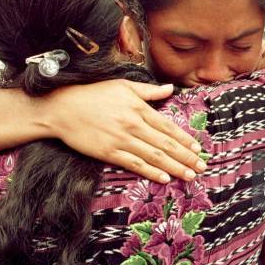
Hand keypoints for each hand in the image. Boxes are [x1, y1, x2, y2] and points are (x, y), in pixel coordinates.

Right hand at [43, 80, 205, 183]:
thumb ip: (149, 91)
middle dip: (186, 157)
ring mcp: (121, 140)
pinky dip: (151, 172)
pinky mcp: (109, 152)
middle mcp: (133, 125)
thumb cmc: (93, 94)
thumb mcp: (123, 86)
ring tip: (189, 175)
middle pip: (165, 144)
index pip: (167, 126)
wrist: (63, 108)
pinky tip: (164, 178)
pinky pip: (134, 164)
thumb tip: (170, 88)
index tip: (198, 148)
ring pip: (154, 156)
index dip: (184, 139)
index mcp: (138, 108)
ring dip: (174, 167)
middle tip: (201, 167)